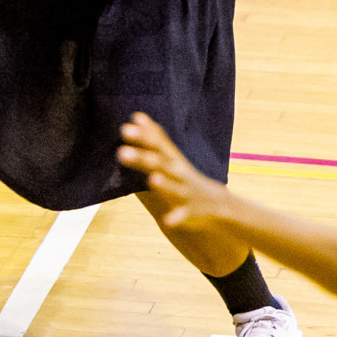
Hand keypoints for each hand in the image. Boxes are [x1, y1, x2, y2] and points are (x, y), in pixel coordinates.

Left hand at [117, 113, 233, 229]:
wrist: (215, 202)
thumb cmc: (183, 175)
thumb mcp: (170, 155)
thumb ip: (153, 136)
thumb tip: (136, 116)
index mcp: (171, 159)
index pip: (156, 144)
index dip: (142, 137)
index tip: (125, 129)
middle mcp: (179, 172)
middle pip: (160, 163)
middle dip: (142, 158)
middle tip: (121, 152)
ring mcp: (186, 190)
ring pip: (174, 187)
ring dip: (164, 183)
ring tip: (152, 179)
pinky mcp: (193, 209)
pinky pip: (184, 213)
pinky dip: (177, 217)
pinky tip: (168, 221)